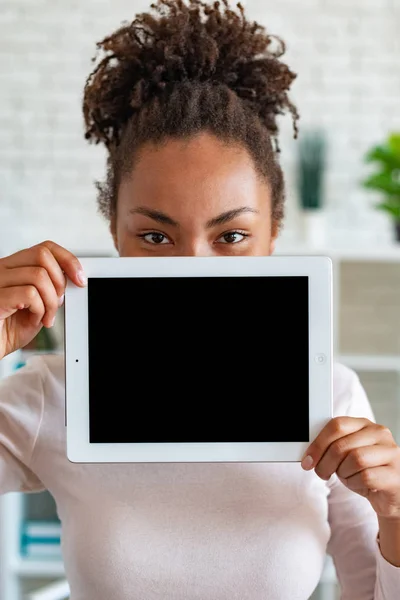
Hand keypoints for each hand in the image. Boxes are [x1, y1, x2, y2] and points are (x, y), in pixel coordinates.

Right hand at [0, 241, 85, 359]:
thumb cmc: (9, 330)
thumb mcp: (37, 305)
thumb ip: (50, 289)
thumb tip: (72, 278)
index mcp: (13, 268)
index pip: (45, 248)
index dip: (67, 260)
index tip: (79, 278)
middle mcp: (3, 270)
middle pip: (42, 255)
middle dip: (59, 281)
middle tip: (58, 302)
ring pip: (39, 276)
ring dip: (51, 301)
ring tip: (45, 317)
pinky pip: (29, 294)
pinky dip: (39, 309)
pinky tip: (33, 320)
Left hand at [301, 416, 399, 518]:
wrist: (388, 493)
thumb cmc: (364, 471)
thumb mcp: (346, 455)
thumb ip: (332, 447)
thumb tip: (309, 455)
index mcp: (364, 424)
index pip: (337, 425)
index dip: (318, 443)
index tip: (308, 459)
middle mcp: (379, 434)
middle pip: (342, 444)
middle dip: (325, 462)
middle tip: (321, 473)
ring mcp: (390, 453)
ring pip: (355, 459)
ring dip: (342, 472)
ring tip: (345, 476)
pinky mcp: (395, 474)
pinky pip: (366, 477)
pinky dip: (355, 483)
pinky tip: (357, 483)